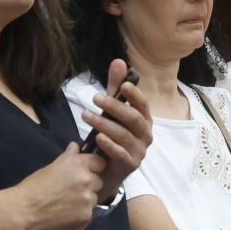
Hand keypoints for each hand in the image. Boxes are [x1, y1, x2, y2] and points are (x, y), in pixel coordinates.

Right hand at [16, 143, 104, 229]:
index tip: (86, 172)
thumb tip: (75, 146)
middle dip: (89, 184)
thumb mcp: (51, 167)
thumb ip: (68, 157)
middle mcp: (86, 179)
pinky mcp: (86, 216)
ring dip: (85, 199)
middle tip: (72, 190)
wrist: (24, 211)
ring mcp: (87, 199)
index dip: (93, 167)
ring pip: (94, 197)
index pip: (99, 162)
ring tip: (67, 203)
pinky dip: (80, 213)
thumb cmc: (33, 187)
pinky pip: (88, 212)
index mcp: (77, 164)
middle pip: (99, 180)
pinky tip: (66, 213)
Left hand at [82, 59, 151, 200]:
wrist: (106, 168)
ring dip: (104, 123)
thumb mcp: (112, 109)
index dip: (135, 94)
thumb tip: (119, 61)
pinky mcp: (129, 165)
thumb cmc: (112, 134)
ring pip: (124, 135)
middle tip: (95, 98)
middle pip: (133, 119)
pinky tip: (97, 137)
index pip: (143, 105)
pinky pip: (121, 154)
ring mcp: (139, 151)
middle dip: (115, 107)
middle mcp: (145, 135)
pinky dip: (109, 145)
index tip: (123, 85)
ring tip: (86, 115)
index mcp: (144, 119)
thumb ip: (115, 87)